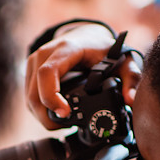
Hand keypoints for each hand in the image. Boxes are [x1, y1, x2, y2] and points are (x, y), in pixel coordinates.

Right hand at [25, 23, 142, 129]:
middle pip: (34, 92)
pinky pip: (29, 95)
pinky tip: (54, 115)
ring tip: (62, 122)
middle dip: (47, 115)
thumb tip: (131, 100)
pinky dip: (39, 109)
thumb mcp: (122, 60)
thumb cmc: (102, 48)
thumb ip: (131, 78)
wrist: (86, 34)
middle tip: (66, 125)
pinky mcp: (31, 71)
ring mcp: (34, 62)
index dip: (51, 96)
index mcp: (66, 49)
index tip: (65, 113)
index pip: (47, 73)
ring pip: (29, 97)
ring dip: (42, 115)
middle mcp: (45, 54)